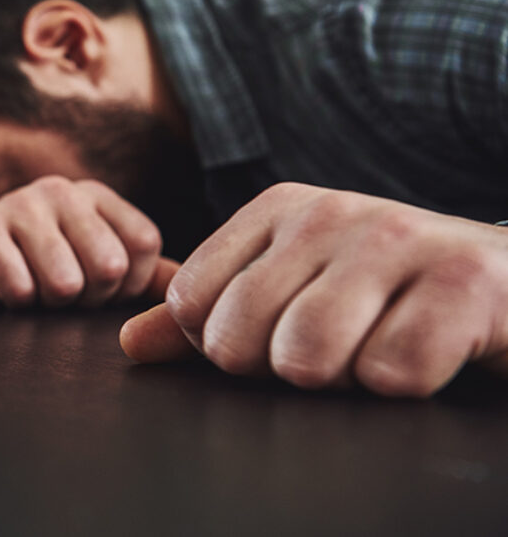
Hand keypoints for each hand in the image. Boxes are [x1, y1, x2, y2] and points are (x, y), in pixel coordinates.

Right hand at [0, 175, 162, 307]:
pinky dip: (17, 302)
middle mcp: (62, 191)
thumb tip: (192, 291)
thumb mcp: (93, 260)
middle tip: (63, 295)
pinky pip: (18, 286)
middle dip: (88, 299)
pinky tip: (7, 289)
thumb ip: (146, 274)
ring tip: (34, 290)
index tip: (100, 290)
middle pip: (109, 266)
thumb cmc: (37, 262)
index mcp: (97, 196)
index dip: (128, 286)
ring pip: (65, 283)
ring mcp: (19, 204)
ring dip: (49, 305)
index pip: (143, 244)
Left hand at [120, 183, 507, 396]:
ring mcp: (397, 240)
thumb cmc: (385, 293)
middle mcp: (329, 213)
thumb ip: (207, 316)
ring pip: (306, 356)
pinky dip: (403, 384)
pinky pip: (388, 373)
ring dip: (341, 378)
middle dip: (281, 369)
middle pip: (238, 338)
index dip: (226, 347)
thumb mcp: (291, 290)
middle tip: (335, 349)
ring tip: (377, 348)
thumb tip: (130, 344)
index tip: (279, 334)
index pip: (192, 305)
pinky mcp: (462, 283)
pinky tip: (428, 352)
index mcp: (277, 209)